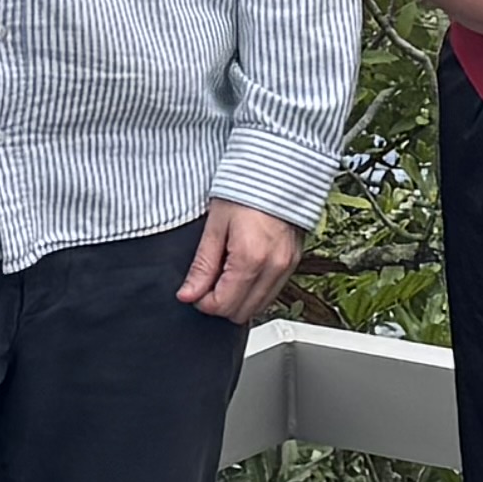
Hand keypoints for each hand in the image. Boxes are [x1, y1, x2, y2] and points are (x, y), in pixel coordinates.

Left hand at [177, 198, 309, 321]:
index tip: (193, 290)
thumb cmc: (246, 188)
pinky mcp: (294, 262)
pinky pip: (272, 291)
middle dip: (220, 304)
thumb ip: (202, 266)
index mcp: (251, 259)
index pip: (223, 305)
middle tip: (208, 282)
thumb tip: (188, 295)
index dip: (202, 302)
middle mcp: (274, 268)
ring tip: (225, 273)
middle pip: (242, 313)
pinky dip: (255, 290)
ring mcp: (287, 266)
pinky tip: (243, 270)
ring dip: (239, 299)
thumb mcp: (214, 226)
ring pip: (259, 306)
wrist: (278, 168)